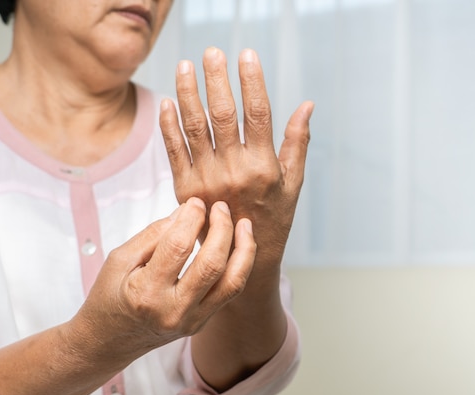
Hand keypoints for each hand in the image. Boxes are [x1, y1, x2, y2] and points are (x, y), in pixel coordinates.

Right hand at [70, 197, 255, 361]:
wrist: (110, 342)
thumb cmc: (110, 295)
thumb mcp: (120, 259)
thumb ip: (154, 234)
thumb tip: (189, 211)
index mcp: (145, 294)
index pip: (178, 246)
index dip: (191, 217)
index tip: (195, 201)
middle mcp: (173, 311)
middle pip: (212, 264)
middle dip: (222, 228)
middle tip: (220, 206)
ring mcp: (192, 321)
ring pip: (232, 282)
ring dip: (243, 249)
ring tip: (244, 223)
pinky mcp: (203, 322)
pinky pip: (230, 291)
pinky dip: (240, 265)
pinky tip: (240, 245)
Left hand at [159, 47, 313, 282]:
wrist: (241, 261)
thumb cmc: (273, 218)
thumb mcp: (293, 184)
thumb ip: (297, 142)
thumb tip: (307, 104)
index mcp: (264, 167)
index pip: (258, 114)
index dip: (252, 81)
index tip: (247, 54)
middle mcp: (234, 172)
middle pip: (223, 115)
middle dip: (217, 79)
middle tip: (212, 52)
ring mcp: (206, 181)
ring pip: (195, 127)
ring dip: (188, 93)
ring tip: (185, 66)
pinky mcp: (184, 190)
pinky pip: (174, 151)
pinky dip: (168, 125)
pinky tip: (167, 101)